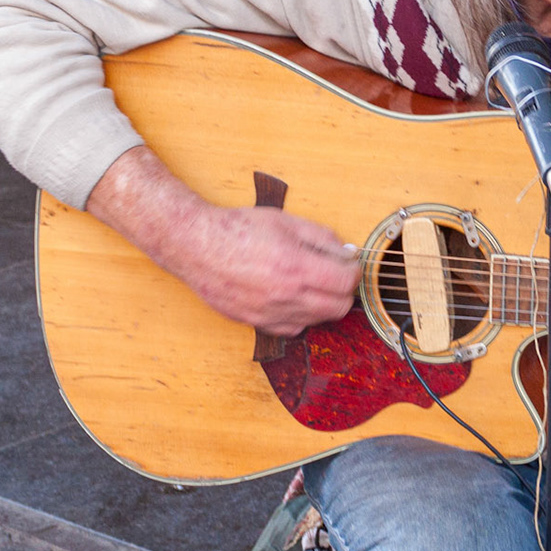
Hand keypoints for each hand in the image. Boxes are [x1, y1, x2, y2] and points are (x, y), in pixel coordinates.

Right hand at [86, 147, 358, 333]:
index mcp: (296, 267)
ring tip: (309, 281)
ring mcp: (271, 314)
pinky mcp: (257, 324)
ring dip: (322, 303)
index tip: (348, 263)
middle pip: (338, 308)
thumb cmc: (238, 229)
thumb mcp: (286, 221)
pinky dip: (300, 315)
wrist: (196, 246)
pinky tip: (290, 295)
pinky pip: (293, 328)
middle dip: (343, 290)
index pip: (347, 282)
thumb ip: (323, 238)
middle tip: (334, 273)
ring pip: (317, 320)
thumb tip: (348, 254)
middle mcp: (286, 297)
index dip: (353, 271)